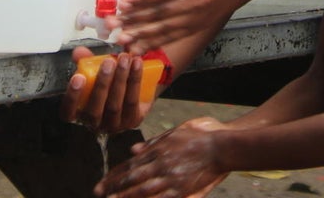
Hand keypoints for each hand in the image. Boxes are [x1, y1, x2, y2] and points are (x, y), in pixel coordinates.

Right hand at [58, 47, 150, 132]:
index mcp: (78, 113)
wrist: (130, 99)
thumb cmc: (106, 87)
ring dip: (120, 79)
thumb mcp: (93, 75)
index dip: (72, 95)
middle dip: (102, 83)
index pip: (68, 111)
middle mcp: (94, 123)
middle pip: (95, 108)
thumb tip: (79, 51)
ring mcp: (113, 125)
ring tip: (124, 59)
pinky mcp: (132, 120)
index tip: (78, 77)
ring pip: (115, 105)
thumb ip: (85, 64)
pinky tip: (136, 65)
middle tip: (108, 62)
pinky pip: (132, 101)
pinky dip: (135, 81)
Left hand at [95, 118, 228, 197]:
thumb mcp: (176, 131)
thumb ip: (155, 142)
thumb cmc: (203, 134)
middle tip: (98, 192)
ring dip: (125, 197)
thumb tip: (134, 150)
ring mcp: (172, 177)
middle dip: (114, 186)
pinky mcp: (183, 189)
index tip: (102, 181)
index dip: (115, 174)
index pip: (132, 163)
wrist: (224, 145)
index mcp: (160, 149)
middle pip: (133, 177)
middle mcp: (162, 163)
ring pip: (143, 190)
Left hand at [115, 0, 241, 54]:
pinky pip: (171, 38)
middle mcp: (192, 3)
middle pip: (160, 13)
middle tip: (114, 24)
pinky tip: (138, 47)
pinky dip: (154, 44)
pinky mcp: (193, 30)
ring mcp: (193, 19)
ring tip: (122, 38)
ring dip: (141, 35)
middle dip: (135, 20)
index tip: (123, 4)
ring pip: (164, 29)